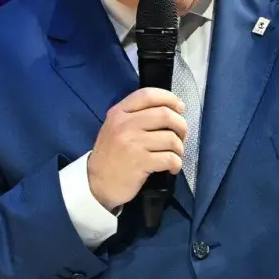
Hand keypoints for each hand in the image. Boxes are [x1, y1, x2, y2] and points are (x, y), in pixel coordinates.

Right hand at [87, 87, 188, 211]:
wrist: (96, 184)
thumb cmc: (110, 156)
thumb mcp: (114, 128)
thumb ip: (135, 116)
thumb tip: (171, 111)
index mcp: (119, 113)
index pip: (148, 95)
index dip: (170, 98)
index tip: (180, 108)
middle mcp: (125, 125)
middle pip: (165, 114)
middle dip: (181, 125)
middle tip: (181, 136)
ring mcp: (133, 143)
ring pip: (171, 138)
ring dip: (179, 148)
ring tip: (174, 154)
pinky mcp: (140, 162)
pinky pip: (170, 158)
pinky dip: (176, 164)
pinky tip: (172, 168)